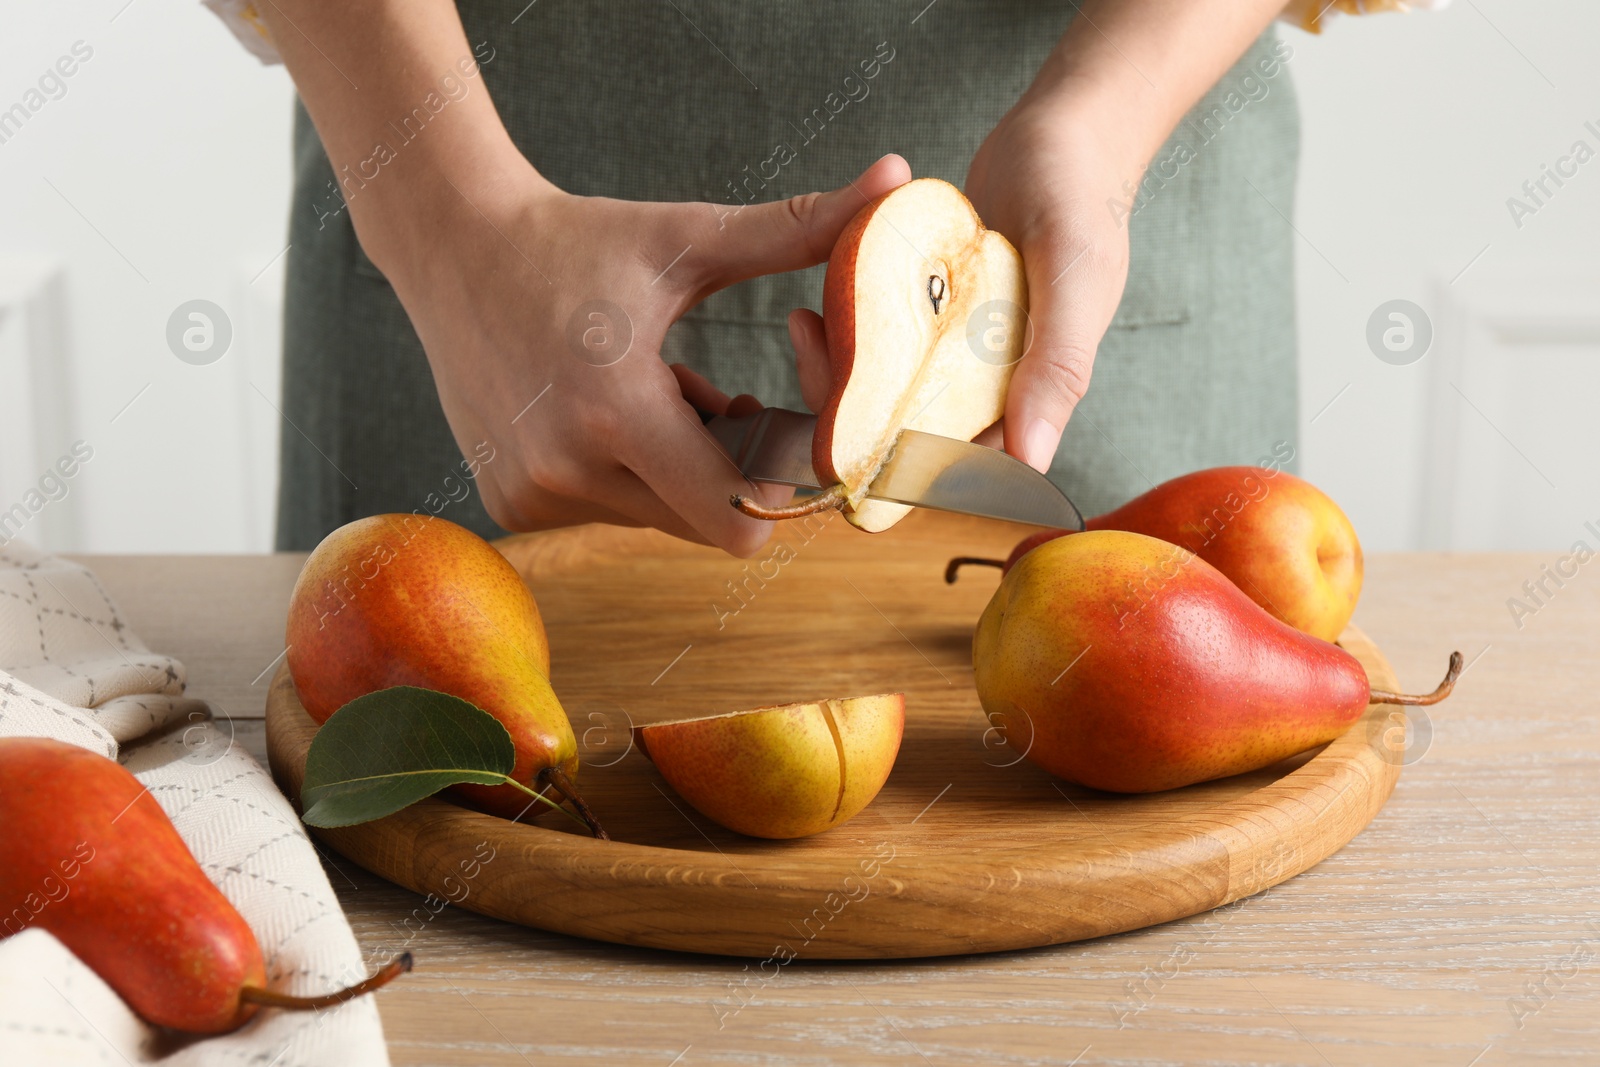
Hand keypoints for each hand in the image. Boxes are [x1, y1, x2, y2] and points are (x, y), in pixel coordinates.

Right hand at [366, 152, 911, 555]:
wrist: (450, 247)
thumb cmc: (574, 239)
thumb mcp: (687, 238)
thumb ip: (797, 228)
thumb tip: (897, 178)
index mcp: (617, 411)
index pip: (737, 522)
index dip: (776, 488)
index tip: (771, 423)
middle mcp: (568, 471)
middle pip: (705, 523)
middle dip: (731, 470)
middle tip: (721, 396)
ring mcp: (533, 496)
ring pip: (659, 519)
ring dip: (679, 468)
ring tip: (656, 388)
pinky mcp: (511, 504)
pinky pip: (609, 511)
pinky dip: (628, 473)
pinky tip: (607, 409)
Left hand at [784, 101, 1135, 474]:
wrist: (1065, 133)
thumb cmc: (1082, 198)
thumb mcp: (1075, 280)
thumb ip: (1057, 366)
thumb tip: (1033, 457)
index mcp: (1034, 393)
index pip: (967, 462)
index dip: (906, 467)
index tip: (850, 445)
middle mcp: (994, 380)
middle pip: (916, 431)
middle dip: (857, 413)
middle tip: (815, 357)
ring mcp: (960, 347)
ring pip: (892, 390)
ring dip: (844, 373)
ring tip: (808, 328)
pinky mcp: (934, 313)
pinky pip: (886, 340)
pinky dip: (853, 331)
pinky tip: (817, 308)